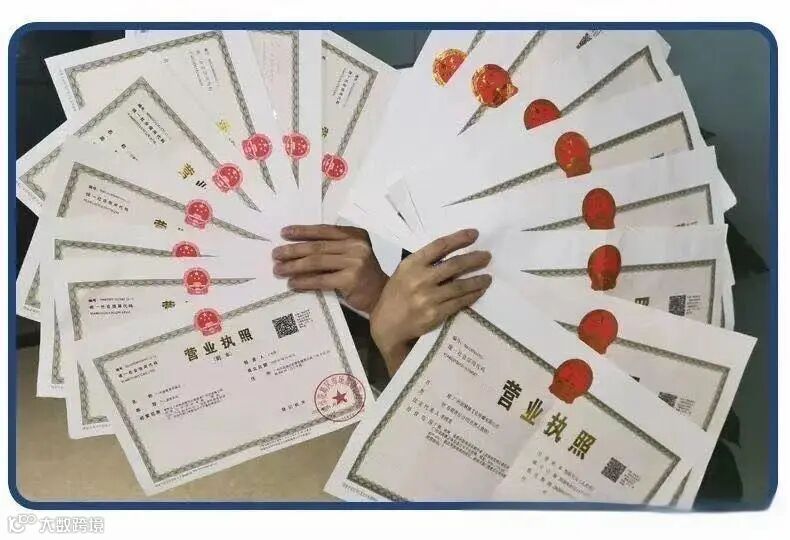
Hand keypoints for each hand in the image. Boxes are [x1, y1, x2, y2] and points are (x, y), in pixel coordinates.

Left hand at [272, 224, 388, 314]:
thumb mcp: (351, 255)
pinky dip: (305, 281)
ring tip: (279, 269)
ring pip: (317, 262)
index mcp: (356, 235)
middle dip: (293, 250)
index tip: (284, 233)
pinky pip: (321, 279)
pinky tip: (293, 283)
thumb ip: (333, 249)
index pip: (324, 230)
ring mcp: (355, 262)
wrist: (382, 296)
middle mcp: (357, 245)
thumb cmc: (362, 275)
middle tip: (275, 254)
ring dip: (294, 266)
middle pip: (318, 246)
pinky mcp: (351, 279)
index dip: (303, 231)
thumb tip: (298, 248)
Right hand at [370, 229, 491, 374]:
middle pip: (454, 265)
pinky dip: (472, 296)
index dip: (459, 238)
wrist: (387, 324)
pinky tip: (479, 292)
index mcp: (411, 264)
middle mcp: (419, 279)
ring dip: (477, 280)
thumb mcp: (405, 272)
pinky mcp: (435, 314)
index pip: (439, 246)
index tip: (475, 234)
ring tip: (488, 277)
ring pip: (460, 285)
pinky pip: (459, 302)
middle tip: (487, 256)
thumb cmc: (397, 294)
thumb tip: (456, 253)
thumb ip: (425, 263)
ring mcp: (428, 298)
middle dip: (474, 259)